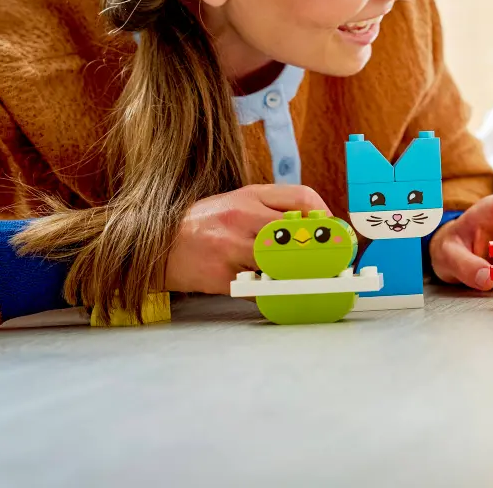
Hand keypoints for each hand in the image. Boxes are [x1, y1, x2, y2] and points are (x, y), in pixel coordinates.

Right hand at [164, 184, 328, 294]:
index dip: (325, 216)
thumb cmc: (204, 224)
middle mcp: (242, 219)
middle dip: (321, 250)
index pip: (302, 198)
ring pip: (281, 263)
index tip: (334, 233)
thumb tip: (315, 227)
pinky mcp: (221, 277)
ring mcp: (231, 248)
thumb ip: (272, 209)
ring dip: (300, 275)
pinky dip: (272, 295)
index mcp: (250, 197)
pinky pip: (259, 290)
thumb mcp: (237, 203)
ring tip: (313, 282)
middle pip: (297, 232)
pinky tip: (279, 295)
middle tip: (334, 264)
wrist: (158, 246)